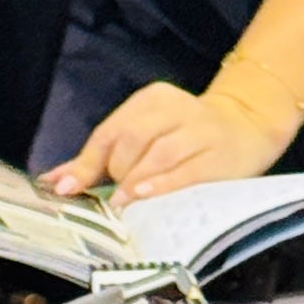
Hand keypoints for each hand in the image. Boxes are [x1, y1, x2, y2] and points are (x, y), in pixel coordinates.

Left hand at [39, 82, 291, 204]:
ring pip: (158, 152)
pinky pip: (186, 170)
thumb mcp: (145, 136)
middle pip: (132, 138)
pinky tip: (145, 196)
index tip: (65, 188)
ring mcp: (200, 129)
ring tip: (121, 203)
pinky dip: (162, 184)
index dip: (86, 162)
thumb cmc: (185, 137)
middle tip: (112, 197)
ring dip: (134, 180)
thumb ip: (99, 159)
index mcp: (151, 99)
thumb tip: (54, 181)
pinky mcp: (220, 154)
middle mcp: (175, 108)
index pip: (111, 130)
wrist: (249, 125)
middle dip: (116, 170)